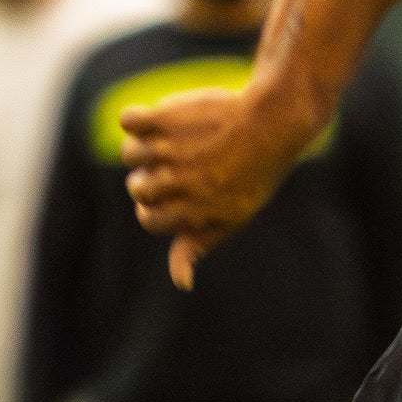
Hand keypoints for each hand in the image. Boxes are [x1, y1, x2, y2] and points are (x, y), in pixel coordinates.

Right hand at [120, 78, 319, 287]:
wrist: (272, 125)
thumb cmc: (252, 176)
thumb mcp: (231, 217)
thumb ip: (197, 246)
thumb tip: (182, 284)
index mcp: (194, 211)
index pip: (148, 219)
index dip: (156, 207)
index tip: (174, 193)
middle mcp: (178, 183)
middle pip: (137, 187)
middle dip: (150, 178)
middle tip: (179, 164)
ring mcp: (169, 150)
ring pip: (129, 153)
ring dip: (143, 147)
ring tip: (172, 141)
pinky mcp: (165, 117)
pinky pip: (129, 121)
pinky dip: (137, 119)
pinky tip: (161, 120)